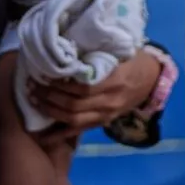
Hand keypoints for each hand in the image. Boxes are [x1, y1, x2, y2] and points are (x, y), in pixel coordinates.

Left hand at [25, 49, 162, 137]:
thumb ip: (98, 53)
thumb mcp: (121, 51)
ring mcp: (106, 115)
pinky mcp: (102, 123)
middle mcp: (110, 101)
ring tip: (34, 100)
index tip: (44, 75)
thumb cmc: (134, 61)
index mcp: (116, 81)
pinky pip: (78, 131)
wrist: (152, 80)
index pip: (83, 88)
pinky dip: (59, 135)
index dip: (61, 85)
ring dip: (50, 111)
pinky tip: (42, 135)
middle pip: (74, 105)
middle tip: (33, 86)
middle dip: (49, 97)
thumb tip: (68, 49)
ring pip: (73, 119)